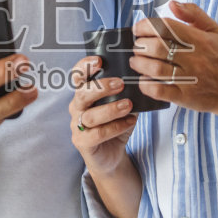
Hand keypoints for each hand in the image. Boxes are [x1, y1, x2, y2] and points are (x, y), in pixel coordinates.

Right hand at [69, 55, 137, 176]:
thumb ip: (125, 92)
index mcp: (84, 94)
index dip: (84, 67)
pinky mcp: (82, 142)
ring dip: (110, 109)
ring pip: (89, 115)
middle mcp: (77, 107)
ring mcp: (77, 126)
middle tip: (120, 84)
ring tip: (128, 105)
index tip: (99, 61)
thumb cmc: (115, 126)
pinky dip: (115, 127)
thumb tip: (141, 77)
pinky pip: (97, 134)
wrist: (111, 156)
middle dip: (101, 87)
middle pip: (81, 93)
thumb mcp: (122, 105)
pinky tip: (130, 122)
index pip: (78, 76)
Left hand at [130, 1, 217, 116]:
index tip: (139, 28)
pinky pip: (159, 90)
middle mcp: (194, 58)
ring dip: (139, 63)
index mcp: (199, 39)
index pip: (166, 27)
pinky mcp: (185, 97)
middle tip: (138, 46)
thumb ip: (193, 13)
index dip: (146, 25)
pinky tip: (144, 80)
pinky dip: (146, 84)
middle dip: (140, 45)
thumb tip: (172, 3)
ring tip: (136, 61)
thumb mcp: (214, 30)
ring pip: (155, 68)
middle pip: (157, 47)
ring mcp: (189, 79)